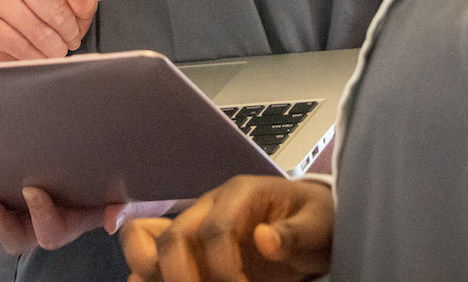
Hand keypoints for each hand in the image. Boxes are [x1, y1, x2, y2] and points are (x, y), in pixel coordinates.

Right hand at [0, 0, 108, 61]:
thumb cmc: (45, 15)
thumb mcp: (70, 4)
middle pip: (53, 3)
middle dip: (70, 30)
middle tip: (72, 40)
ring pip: (38, 28)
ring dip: (55, 48)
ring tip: (58, 50)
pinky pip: (20, 45)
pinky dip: (37, 57)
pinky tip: (41, 57)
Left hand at [0, 188, 180, 253]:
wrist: (146, 168)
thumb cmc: (147, 184)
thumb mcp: (148, 194)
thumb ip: (133, 206)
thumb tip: (113, 221)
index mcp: (81, 219)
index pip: (55, 231)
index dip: (42, 216)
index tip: (34, 190)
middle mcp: (58, 219)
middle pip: (23, 236)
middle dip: (0, 224)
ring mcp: (41, 210)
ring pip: (6, 228)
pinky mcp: (31, 195)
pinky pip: (1, 211)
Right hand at [120, 175, 333, 281]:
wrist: (311, 222)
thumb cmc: (314, 220)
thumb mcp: (318, 224)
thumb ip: (295, 232)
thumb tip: (264, 239)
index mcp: (241, 194)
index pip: (217, 230)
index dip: (225, 267)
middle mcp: (208, 206)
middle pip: (172, 237)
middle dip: (180, 275)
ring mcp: (195, 226)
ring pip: (149, 244)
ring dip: (154, 275)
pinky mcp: (190, 248)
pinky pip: (151, 253)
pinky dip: (149, 275)